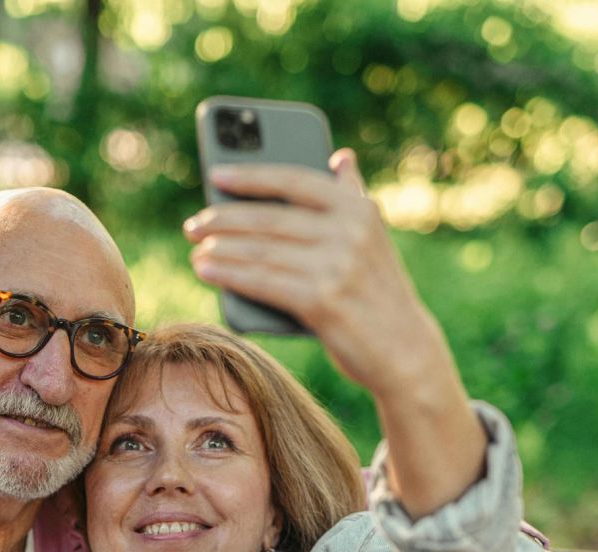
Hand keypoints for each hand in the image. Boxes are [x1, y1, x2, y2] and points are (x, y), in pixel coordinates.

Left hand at [183, 150, 443, 397]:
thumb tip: (340, 156)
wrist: (403, 349)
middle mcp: (348, 232)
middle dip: (224, 219)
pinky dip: (229, 275)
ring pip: (262, 251)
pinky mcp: (322, 301)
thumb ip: (351, 198)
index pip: (294, 180)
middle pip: (270, 218)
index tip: (217, 174)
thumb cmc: (377, 294)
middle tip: (194, 224)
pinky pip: (263, 282)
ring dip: (221, 249)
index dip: (251, 175)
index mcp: (357, 209)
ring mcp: (336, 267)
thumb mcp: (371, 240)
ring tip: (196, 250)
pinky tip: (206, 270)